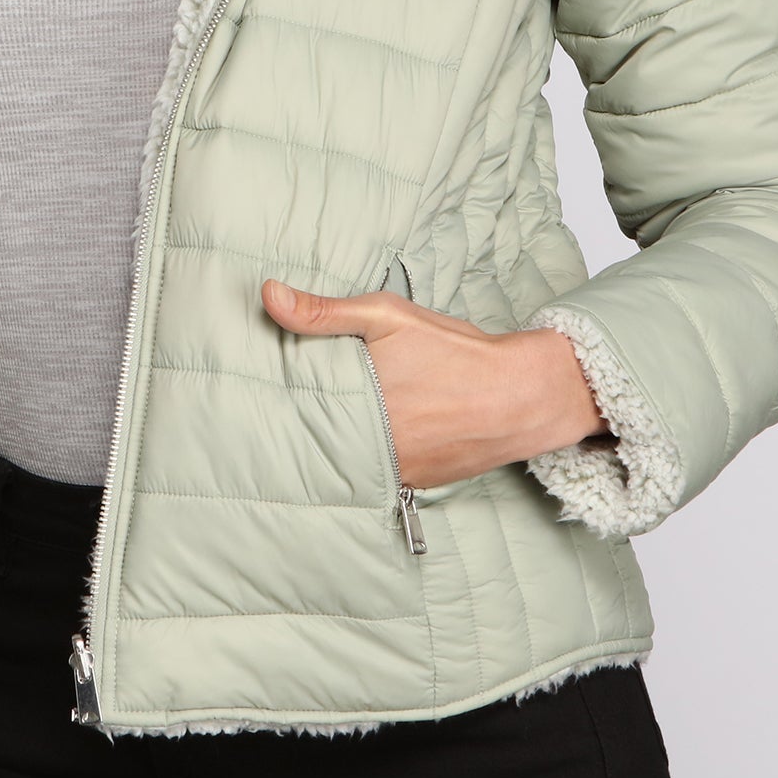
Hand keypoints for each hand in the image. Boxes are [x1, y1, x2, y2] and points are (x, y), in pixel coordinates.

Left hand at [259, 276, 611, 488]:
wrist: (521, 395)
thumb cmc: (456, 352)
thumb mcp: (387, 316)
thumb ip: (325, 311)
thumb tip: (268, 295)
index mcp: (355, 404)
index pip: (296, 410)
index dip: (278, 403)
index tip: (256, 399)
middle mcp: (370, 444)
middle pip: (319, 438)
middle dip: (305, 425)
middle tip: (278, 416)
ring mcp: (394, 469)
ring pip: (348, 459)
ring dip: (337, 445)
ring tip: (313, 431)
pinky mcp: (416, 482)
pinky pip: (380, 472)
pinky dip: (370, 458)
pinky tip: (367, 440)